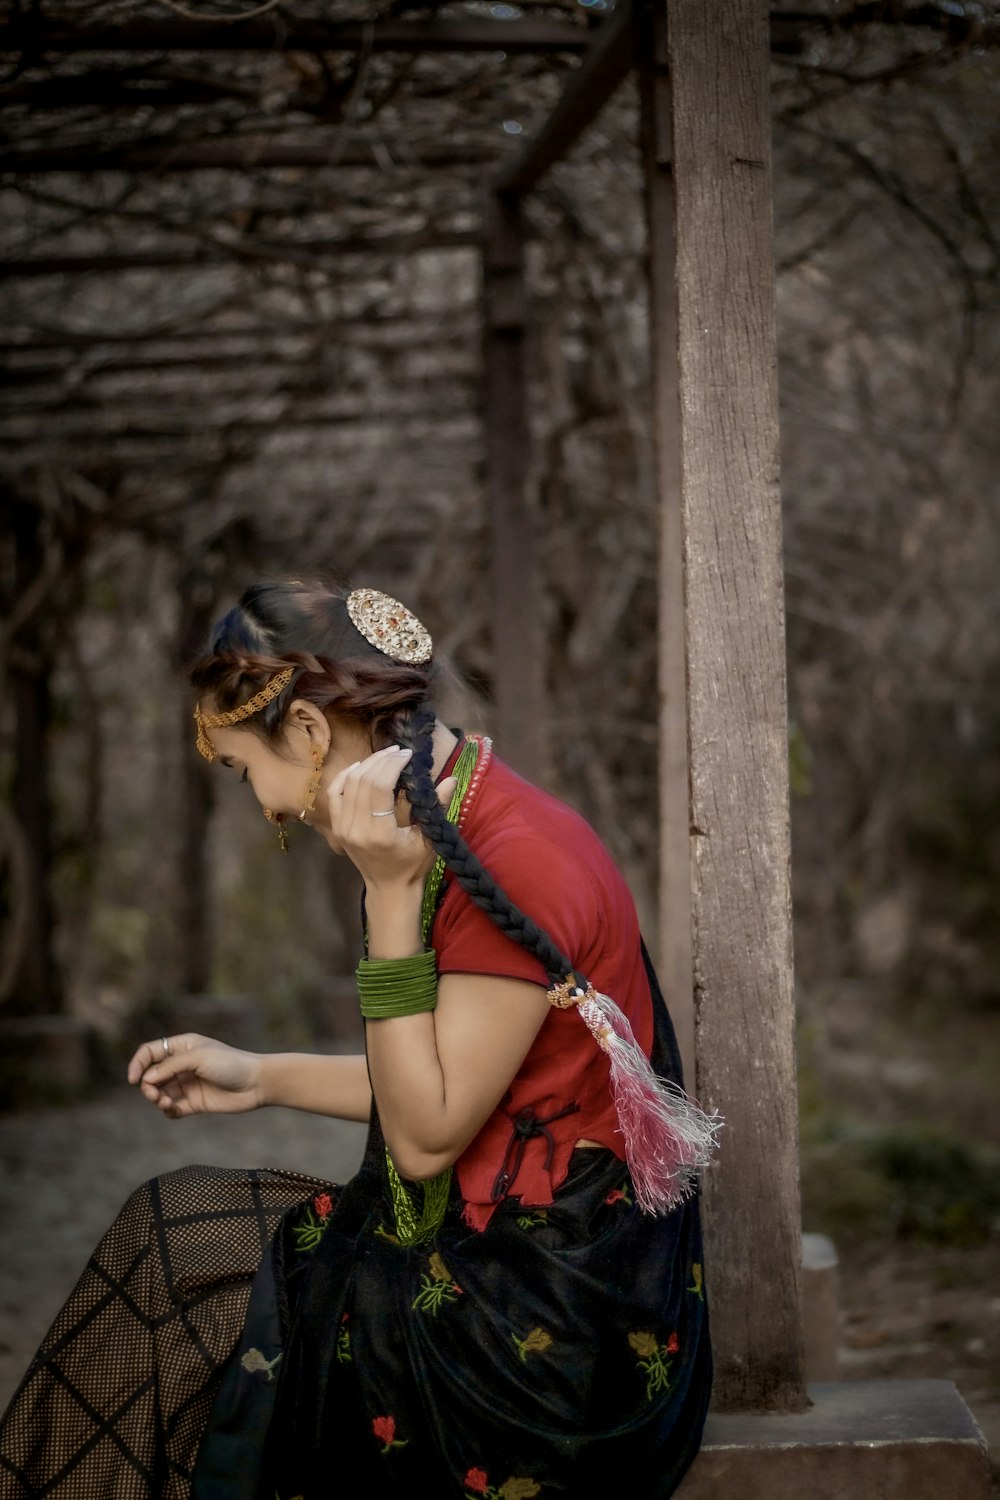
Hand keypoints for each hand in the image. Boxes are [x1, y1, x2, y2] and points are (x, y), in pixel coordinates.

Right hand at [127, 1034, 262, 1118]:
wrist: (256, 1083)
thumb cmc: (230, 1064)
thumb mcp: (199, 1058)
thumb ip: (171, 1066)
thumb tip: (147, 1079)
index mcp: (182, 1047)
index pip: (150, 1053)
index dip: (137, 1064)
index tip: (133, 1080)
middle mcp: (182, 1065)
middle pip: (151, 1076)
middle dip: (148, 1087)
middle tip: (156, 1095)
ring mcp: (187, 1084)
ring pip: (159, 1093)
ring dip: (157, 1099)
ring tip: (167, 1103)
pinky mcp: (194, 1103)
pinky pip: (172, 1109)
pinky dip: (168, 1110)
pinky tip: (173, 1109)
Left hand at [326, 745, 454, 891]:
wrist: (389, 888)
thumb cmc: (413, 865)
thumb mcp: (429, 839)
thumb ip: (438, 807)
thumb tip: (451, 779)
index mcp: (380, 833)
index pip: (379, 786)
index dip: (392, 764)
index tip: (407, 754)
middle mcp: (356, 829)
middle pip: (363, 780)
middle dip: (382, 760)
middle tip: (399, 752)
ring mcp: (343, 828)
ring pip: (349, 783)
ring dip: (367, 764)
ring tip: (386, 756)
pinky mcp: (337, 827)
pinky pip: (335, 793)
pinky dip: (346, 776)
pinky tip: (361, 767)